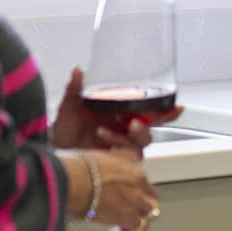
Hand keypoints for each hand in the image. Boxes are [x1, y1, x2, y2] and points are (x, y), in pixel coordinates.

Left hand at [51, 67, 167, 156]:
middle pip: (149, 129)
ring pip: (141, 142)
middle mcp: (124, 131)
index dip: (165, 111)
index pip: (148, 113)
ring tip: (120, 128)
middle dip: (149, 125)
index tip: (177, 108)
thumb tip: (79, 69)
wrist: (54, 154)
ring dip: (134, 135)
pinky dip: (118, 144)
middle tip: (136, 123)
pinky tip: (104, 136)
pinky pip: (127, 154)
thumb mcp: (69, 107)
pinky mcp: (116, 160)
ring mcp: (120, 146)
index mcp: (119, 116)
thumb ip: (75, 89)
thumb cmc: (64, 132)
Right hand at [68, 148, 160, 230]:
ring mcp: (136, 198)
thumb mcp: (100, 156)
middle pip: (152, 195)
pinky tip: (127, 230)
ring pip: (151, 212)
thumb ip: (110, 164)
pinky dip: (135, 228)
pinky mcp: (129, 216)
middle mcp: (139, 180)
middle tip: (133, 206)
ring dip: (142, 216)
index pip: (143, 177)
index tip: (129, 191)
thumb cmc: (78, 168)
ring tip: (133, 220)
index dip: (136, 187)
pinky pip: (141, 226)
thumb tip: (103, 169)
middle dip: (144, 202)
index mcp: (131, 163)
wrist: (74, 181)